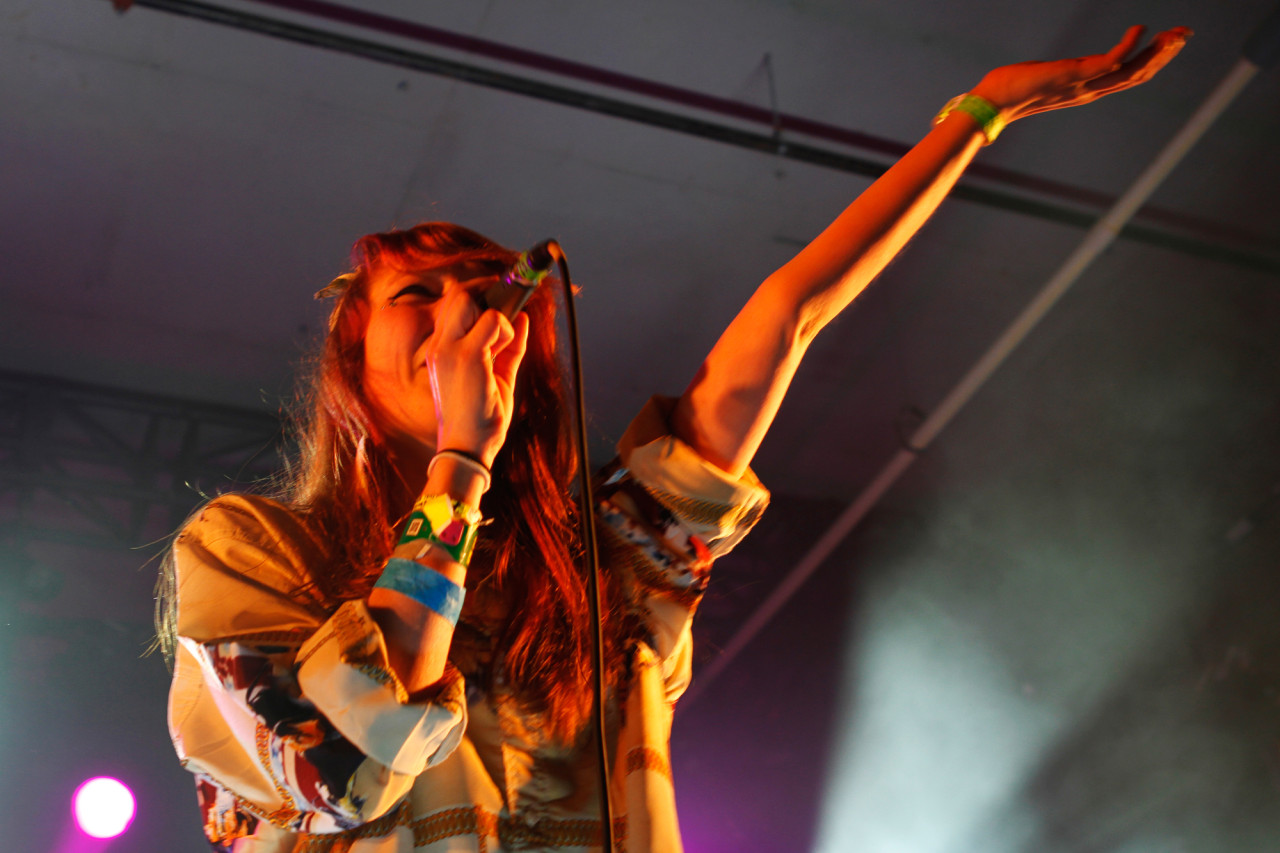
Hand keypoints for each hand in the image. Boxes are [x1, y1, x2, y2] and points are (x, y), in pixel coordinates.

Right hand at [424, 286, 529, 467]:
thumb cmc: (480, 417)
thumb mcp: (497, 375)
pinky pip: (494, 322)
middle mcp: (439, 345)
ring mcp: (450, 349)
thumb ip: (509, 346)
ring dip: (501, 323)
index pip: (455, 307)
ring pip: (479, 306)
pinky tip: (501, 357)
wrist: (467, 448)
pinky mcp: (467, 356)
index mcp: (440, 350)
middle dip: (489, 296)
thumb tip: (523, 317)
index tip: (502, 297)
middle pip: (460, 296)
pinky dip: (507, 333)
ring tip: (500, 353)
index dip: (479, 298)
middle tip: (509, 310)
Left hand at [971, 25, 1191, 122]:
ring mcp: (1083, 85)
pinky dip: (1128, 45)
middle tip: (1185, 33)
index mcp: (1086, 90)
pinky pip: (1110, 61)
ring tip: (1175, 32)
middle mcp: (1090, 91)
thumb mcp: (1047, 78)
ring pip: (1132, 72)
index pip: (1129, 76)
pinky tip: (1139, 28)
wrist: (991, 103)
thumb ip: (1064, 74)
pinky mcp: (1073, 75)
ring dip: (1157, 52)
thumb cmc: (1011, 89)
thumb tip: (1065, 70)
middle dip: (1165, 54)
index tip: (1170, 41)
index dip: (1153, 60)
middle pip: (1139, 75)